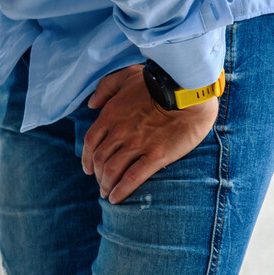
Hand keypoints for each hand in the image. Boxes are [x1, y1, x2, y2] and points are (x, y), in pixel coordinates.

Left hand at [82, 65, 217, 203]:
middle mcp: (119, 132)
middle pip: (100, 159)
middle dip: (97, 175)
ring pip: (113, 170)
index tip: (87, 168)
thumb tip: (91, 104)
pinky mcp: (156, 156)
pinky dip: (122, 190)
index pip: (90, 142)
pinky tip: (117, 198)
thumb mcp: (125, 76)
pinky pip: (133, 178)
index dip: (86, 158)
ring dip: (107, 185)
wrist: (187, 91)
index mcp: (110, 115)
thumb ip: (105, 89)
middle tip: (100, 184)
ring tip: (107, 195)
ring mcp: (137, 145)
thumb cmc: (158, 81)